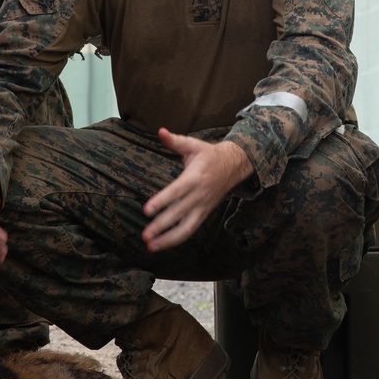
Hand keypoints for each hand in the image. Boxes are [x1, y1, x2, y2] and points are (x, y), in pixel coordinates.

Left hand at [142, 130, 251, 252]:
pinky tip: (163, 245)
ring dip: (168, 239)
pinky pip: (191, 230)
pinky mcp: (204, 214)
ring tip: (151, 246)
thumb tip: (160, 131)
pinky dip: (177, 239)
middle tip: (144, 235)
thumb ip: (175, 141)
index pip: (176, 192)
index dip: (161, 202)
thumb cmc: (209, 154)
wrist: (234, 166)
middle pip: (179, 213)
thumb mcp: (193, 145)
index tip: (146, 211)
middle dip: (161, 226)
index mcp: (195, 177)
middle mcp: (199, 195)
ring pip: (186, 228)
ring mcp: (203, 207)